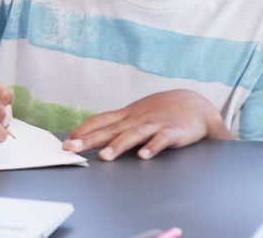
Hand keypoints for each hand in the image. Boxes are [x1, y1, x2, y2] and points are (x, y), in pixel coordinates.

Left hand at [62, 89, 231, 160]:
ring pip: (133, 135)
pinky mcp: (173, 132)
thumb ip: (117, 125)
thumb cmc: (161, 112)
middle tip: (72, 148)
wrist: (196, 105)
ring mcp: (154, 125)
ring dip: (118, 145)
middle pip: (110, 130)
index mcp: (126, 116)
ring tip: (104, 156)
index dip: (82, 131)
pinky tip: (144, 156)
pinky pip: (161, 140)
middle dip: (89, 139)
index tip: (66, 141)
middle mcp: (137, 119)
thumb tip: (91, 135)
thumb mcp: (136, 115)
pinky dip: (153, 147)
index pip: (99, 121)